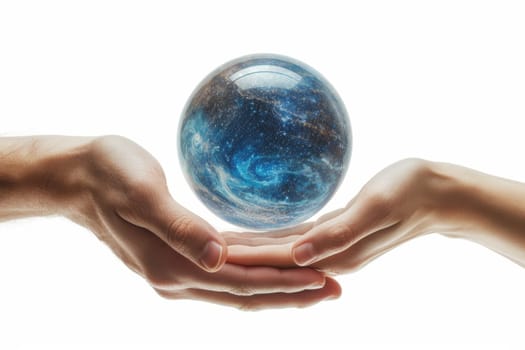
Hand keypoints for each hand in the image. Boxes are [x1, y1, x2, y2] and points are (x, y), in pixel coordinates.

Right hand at [56, 135, 339, 308]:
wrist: (78, 178)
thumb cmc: (108, 177)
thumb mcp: (142, 195)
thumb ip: (180, 229)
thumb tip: (218, 259)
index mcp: (172, 266)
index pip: (241, 282)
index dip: (284, 283)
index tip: (323, 281)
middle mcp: (178, 276)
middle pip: (247, 293)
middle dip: (292, 293)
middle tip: (335, 289)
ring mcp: (179, 268)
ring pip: (241, 284)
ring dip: (279, 283)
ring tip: (318, 279)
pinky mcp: (181, 253)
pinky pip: (228, 266)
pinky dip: (258, 267)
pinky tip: (278, 258)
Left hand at [226, 159, 443, 273]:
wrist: (437, 194)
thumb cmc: (410, 193)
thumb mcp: (375, 207)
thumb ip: (338, 234)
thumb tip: (298, 257)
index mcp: (333, 256)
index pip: (275, 263)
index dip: (241, 259)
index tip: (207, 254)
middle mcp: (327, 258)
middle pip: (271, 263)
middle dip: (236, 259)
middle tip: (200, 250)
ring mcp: (330, 248)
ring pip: (278, 254)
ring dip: (248, 252)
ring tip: (215, 245)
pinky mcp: (332, 233)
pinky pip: (292, 239)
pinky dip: (268, 240)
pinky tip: (254, 233)